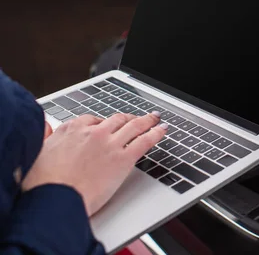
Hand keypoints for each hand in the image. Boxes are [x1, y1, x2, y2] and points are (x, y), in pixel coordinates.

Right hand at [23, 112, 167, 215]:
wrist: (55, 198)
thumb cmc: (43, 183)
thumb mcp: (37, 152)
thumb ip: (46, 137)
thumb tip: (45, 127)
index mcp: (71, 129)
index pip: (92, 119)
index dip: (103, 122)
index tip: (108, 124)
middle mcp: (93, 132)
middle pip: (116, 120)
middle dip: (128, 119)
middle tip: (136, 118)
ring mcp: (110, 143)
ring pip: (133, 126)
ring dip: (147, 120)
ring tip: (155, 119)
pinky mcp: (123, 158)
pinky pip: (144, 141)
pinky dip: (156, 133)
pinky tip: (162, 130)